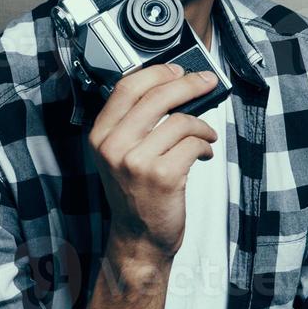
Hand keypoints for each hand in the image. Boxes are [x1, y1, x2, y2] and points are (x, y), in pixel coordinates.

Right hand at [88, 62, 219, 261]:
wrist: (138, 238)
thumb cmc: (135, 194)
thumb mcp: (120, 154)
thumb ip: (134, 122)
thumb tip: (173, 88)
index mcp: (101, 135)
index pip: (127, 87)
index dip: (157, 72)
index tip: (178, 69)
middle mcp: (114, 146)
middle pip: (157, 96)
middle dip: (189, 84)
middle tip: (206, 82)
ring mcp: (137, 162)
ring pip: (181, 120)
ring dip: (202, 125)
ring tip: (205, 134)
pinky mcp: (162, 176)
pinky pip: (193, 144)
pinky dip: (205, 145)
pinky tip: (204, 153)